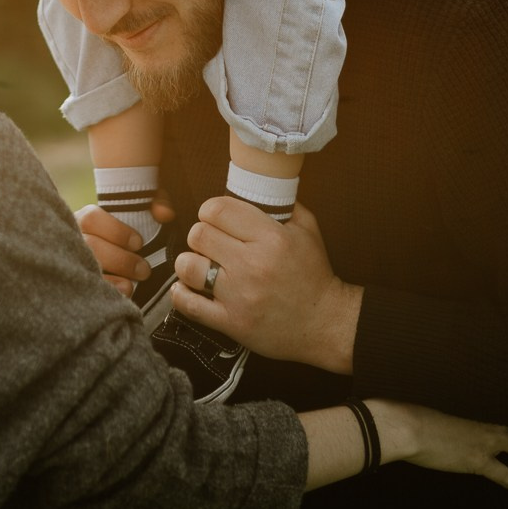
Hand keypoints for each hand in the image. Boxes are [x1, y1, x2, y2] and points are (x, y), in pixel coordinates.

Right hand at [75, 192, 173, 296]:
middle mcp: (70, 238)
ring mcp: (68, 261)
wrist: (99, 269)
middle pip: (90, 245)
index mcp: (82, 219)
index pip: (92, 218)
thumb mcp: (138, 215)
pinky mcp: (72, 283)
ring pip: (84, 268)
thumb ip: (155, 203)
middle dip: (121, 260)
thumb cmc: (124, 237)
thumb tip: (165, 213)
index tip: (139, 243)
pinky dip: (105, 290)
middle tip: (144, 270)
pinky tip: (121, 293)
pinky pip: (84, 289)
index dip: (117, 231)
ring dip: (113, 277)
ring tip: (132, 284)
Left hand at [170, 198, 360, 373]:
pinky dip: (181, 294)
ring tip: (199, 265)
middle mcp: (253, 265)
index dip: (210, 211)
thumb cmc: (315, 275)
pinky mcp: (232, 322)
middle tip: (210, 242)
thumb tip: (256, 185)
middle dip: (200, 235)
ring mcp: (240, 296)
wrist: (326, 323)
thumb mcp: (308, 230)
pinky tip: (188, 287)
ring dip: (188, 263)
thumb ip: (283, 204)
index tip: (214, 218)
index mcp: (271, 238)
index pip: (217, 210)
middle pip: (199, 235)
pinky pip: (189, 304)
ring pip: (188, 266)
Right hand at [377, 401, 507, 496]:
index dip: (507, 434)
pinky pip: (504, 473)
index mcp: (465, 423)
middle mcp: (478, 431)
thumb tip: (412, 432)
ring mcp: (481, 444)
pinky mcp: (477, 460)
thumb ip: (425, 430)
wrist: (406, 427)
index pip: (493, 429)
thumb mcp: (420, 423)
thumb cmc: (406, 423)